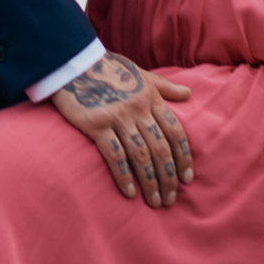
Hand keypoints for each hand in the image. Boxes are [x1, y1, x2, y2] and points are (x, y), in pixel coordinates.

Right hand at [49, 52, 194, 206]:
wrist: (74, 62)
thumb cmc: (109, 68)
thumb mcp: (141, 73)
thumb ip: (164, 86)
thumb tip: (189, 93)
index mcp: (151, 98)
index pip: (175, 133)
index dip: (183, 158)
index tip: (187, 179)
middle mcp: (138, 109)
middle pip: (160, 149)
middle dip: (168, 177)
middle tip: (171, 199)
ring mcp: (117, 117)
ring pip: (141, 156)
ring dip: (150, 182)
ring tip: (155, 201)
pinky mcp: (96, 125)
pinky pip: (114, 155)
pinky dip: (124, 176)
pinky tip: (130, 193)